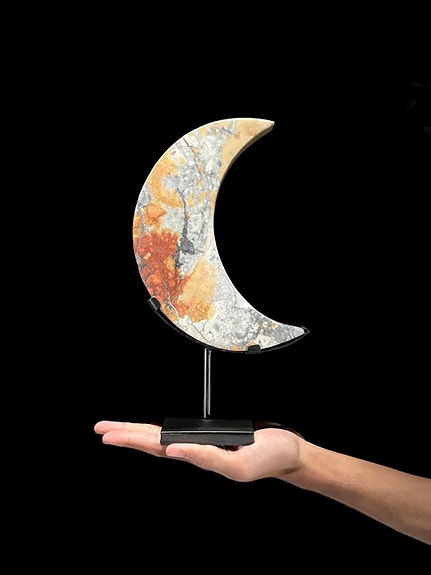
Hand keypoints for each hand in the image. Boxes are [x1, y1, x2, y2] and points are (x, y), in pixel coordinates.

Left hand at [94, 421, 303, 481]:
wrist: (288, 452)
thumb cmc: (269, 458)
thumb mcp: (238, 465)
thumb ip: (207, 459)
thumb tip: (174, 451)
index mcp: (198, 457)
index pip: (156, 447)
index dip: (131, 438)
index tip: (109, 434)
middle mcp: (195, 451)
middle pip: (152, 442)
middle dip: (125, 434)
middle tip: (101, 428)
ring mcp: (202, 444)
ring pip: (162, 438)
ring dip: (138, 432)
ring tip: (116, 429)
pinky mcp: (212, 436)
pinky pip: (179, 432)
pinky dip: (159, 431)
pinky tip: (151, 433)